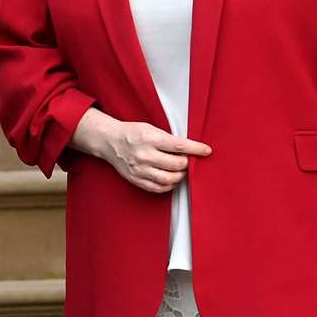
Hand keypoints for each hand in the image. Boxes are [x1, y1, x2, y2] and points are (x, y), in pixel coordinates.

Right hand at [81, 112, 210, 193]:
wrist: (110, 141)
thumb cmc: (132, 133)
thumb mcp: (151, 128)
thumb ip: (169, 139)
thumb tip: (189, 150)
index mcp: (150, 138)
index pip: (180, 146)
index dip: (196, 149)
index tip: (206, 151)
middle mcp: (144, 155)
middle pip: (176, 165)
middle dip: (187, 163)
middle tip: (188, 160)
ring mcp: (140, 169)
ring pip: (169, 179)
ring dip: (180, 176)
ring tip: (181, 170)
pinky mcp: (137, 179)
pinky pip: (158, 188)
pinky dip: (169, 185)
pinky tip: (171, 179)